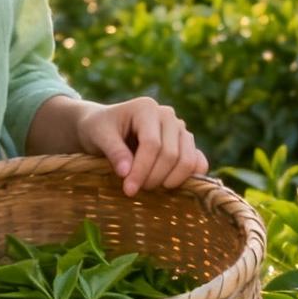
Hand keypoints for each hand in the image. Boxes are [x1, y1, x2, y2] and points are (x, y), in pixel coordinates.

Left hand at [75, 97, 208, 193]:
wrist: (105, 126)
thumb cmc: (100, 128)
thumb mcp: (98, 135)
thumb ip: (113, 151)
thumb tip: (127, 173)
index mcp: (146, 108)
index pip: (152, 144)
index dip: (142, 170)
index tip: (128, 190)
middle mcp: (167, 115)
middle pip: (171, 154)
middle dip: (153, 178)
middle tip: (134, 190)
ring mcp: (180, 129)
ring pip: (188, 160)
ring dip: (170, 181)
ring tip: (148, 187)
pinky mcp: (186, 144)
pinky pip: (198, 162)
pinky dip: (189, 177)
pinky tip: (170, 187)